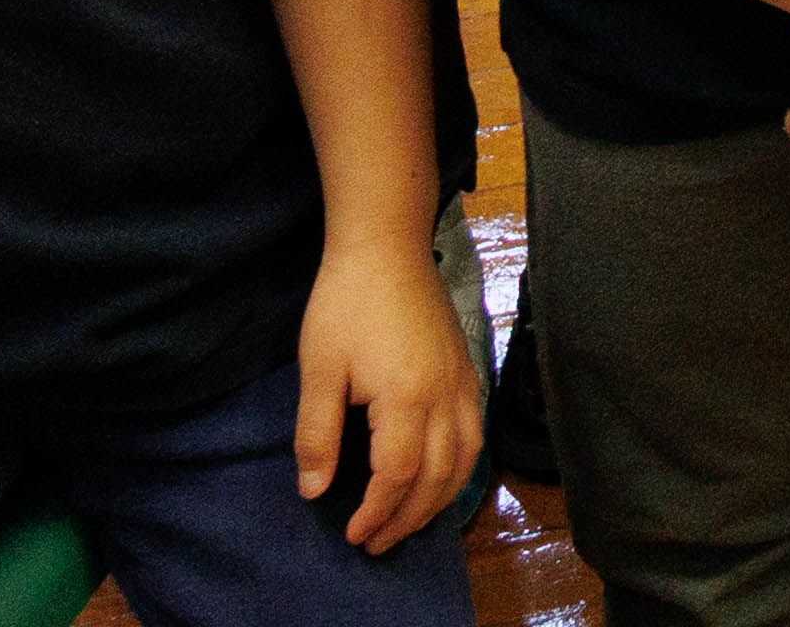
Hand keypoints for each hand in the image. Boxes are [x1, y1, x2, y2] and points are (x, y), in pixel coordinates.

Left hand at [290, 235, 483, 549]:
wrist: (387, 245)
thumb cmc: (346, 303)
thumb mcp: (319, 368)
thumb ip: (317, 434)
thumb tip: (315, 489)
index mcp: (407, 398)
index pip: (398, 474)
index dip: (377, 511)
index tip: (353, 534)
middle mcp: (445, 396)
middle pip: (439, 475)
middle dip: (409, 517)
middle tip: (378, 543)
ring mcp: (461, 381)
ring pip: (466, 457)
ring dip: (441, 498)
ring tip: (411, 520)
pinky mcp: (466, 369)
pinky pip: (474, 431)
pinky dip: (461, 465)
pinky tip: (442, 473)